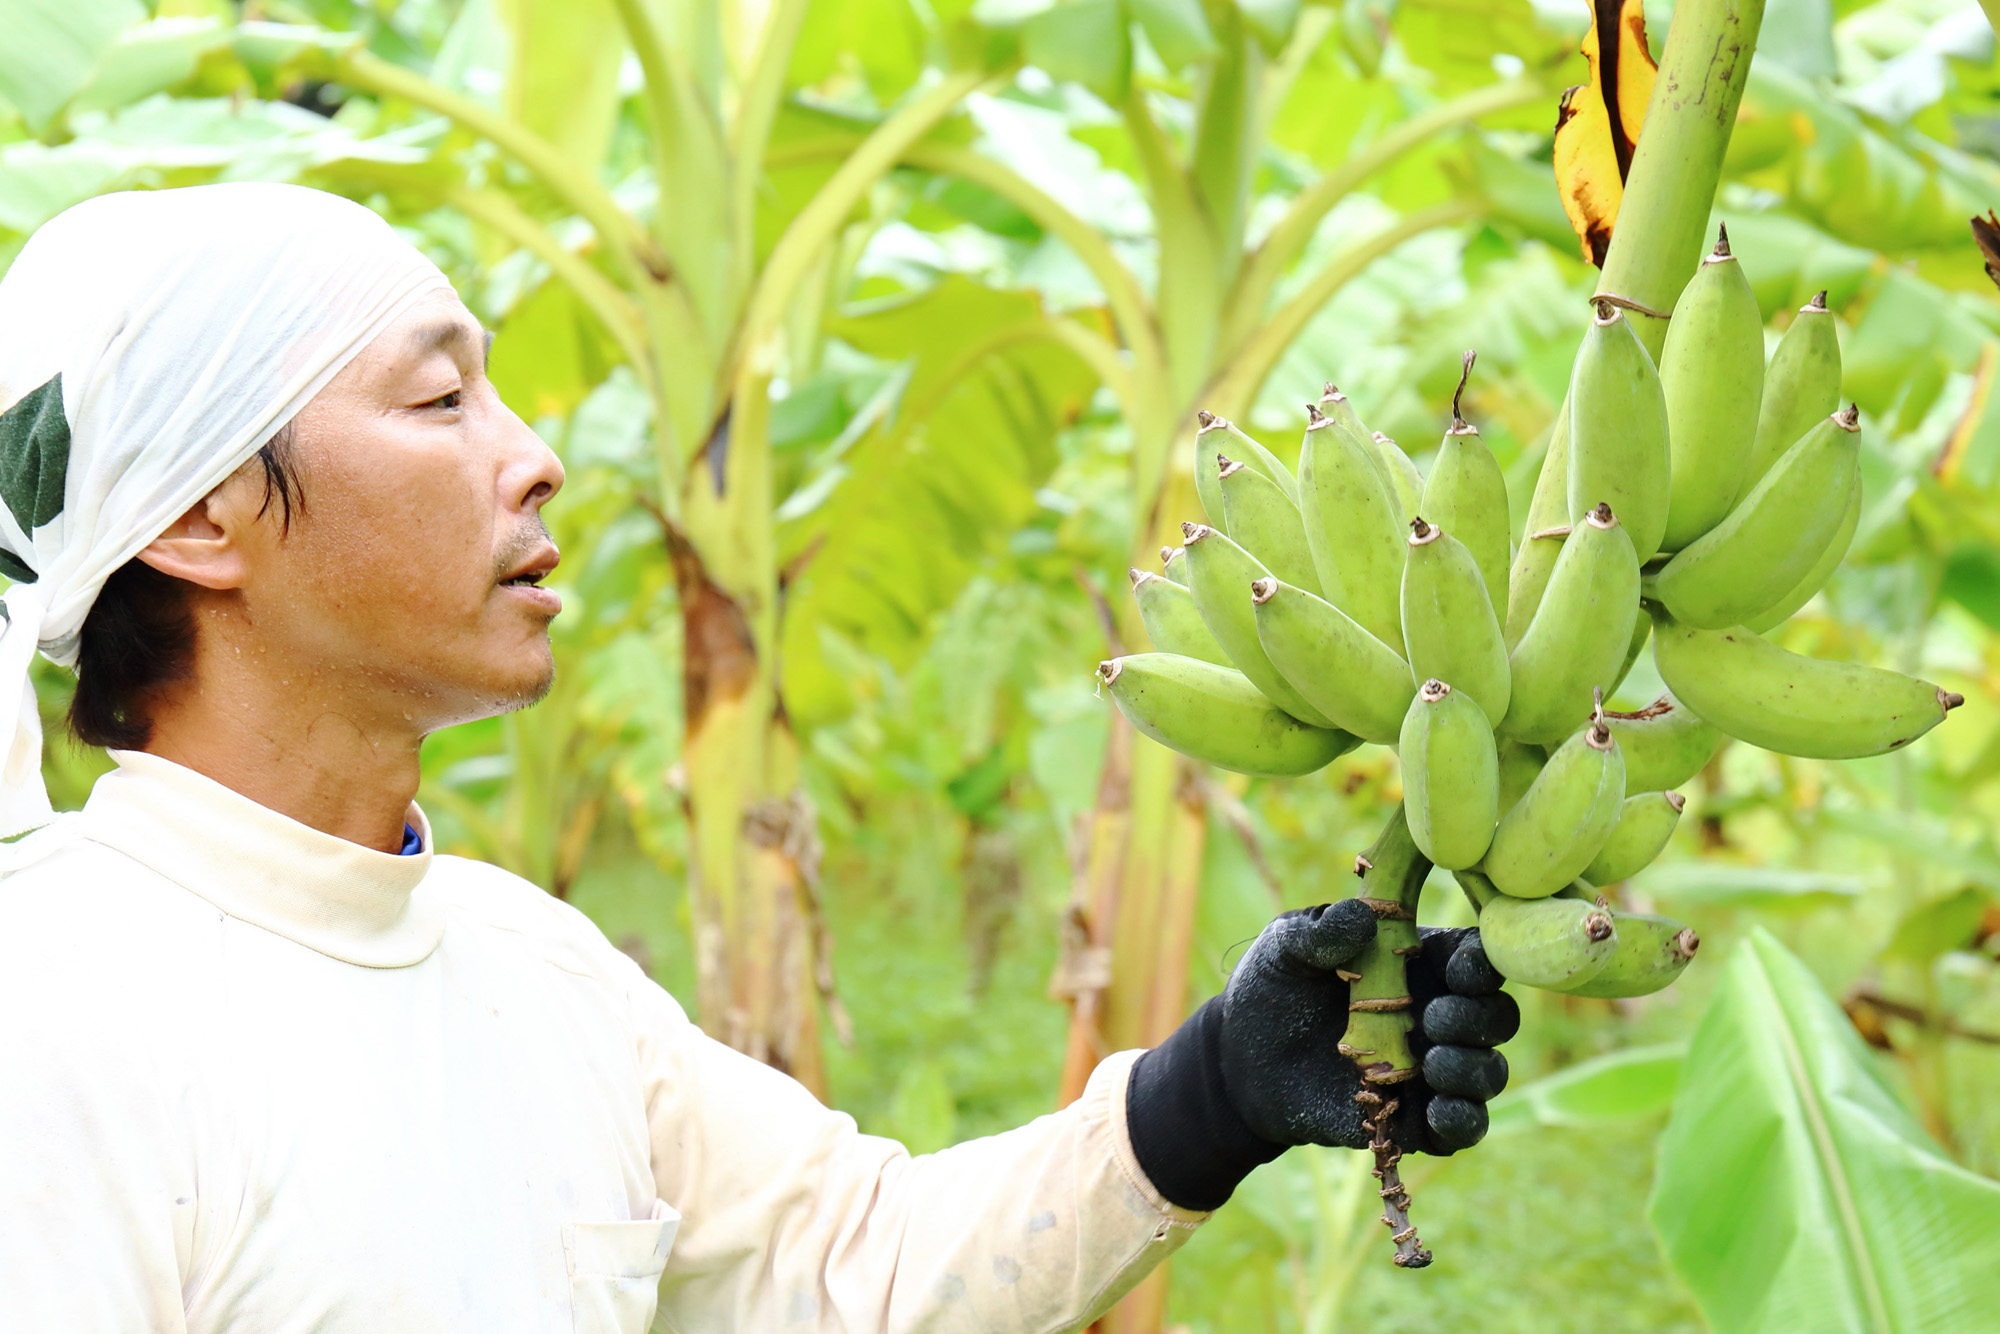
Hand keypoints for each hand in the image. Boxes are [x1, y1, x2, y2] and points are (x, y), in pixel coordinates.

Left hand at [1124, 899, 1517, 1212]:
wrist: (1240, 1061)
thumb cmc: (1272, 989)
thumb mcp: (1285, 950)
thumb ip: (1318, 932)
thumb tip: (1359, 917)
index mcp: (1417, 961)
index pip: (1476, 956)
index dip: (1481, 963)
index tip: (1459, 969)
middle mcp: (1435, 1014)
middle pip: (1497, 1015)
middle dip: (1479, 1018)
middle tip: (1434, 1018)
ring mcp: (1429, 1069)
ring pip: (1488, 1072)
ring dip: (1474, 1069)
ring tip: (1431, 1063)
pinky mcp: (1413, 1118)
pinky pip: (1463, 1126)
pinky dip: (1463, 1121)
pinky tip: (1436, 1111)